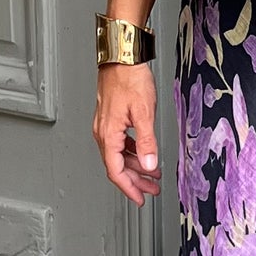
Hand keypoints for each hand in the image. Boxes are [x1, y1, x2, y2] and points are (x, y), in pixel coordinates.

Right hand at [93, 64, 161, 203]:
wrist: (122, 56)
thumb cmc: (129, 79)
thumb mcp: (144, 113)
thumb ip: (147, 142)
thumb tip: (150, 165)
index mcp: (108, 134)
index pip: (116, 171)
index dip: (129, 188)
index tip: (140, 198)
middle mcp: (102, 132)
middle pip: (117, 166)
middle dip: (135, 180)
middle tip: (151, 190)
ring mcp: (105, 125)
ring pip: (119, 155)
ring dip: (136, 166)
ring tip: (152, 174)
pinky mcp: (111, 118)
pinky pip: (120, 142)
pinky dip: (133, 152)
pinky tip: (144, 153)